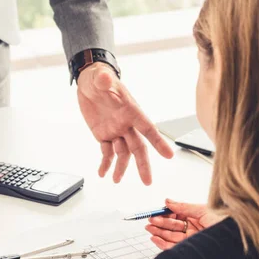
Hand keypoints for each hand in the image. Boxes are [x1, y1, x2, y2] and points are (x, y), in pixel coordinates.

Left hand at [77, 63, 173, 184]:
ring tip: (115, 180)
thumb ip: (103, 79)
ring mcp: (116, 131)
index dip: (158, 142)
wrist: (90, 82)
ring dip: (121, 167)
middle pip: (138, 147)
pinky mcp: (104, 135)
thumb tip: (104, 77)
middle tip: (147, 181)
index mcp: (131, 111)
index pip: (148, 128)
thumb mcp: (100, 77)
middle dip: (143, 164)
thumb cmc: (99, 78)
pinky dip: (105, 163)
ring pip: (123, 153)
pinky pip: (107, 152)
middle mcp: (126, 124)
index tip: (169, 155)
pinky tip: (102, 173)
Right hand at [145, 199, 224, 249]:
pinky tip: (156, 238)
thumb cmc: (227, 223)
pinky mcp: (191, 250)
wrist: (238, 239)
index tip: (156, 213)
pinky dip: (163, 243)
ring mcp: (193, 240)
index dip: (166, 214)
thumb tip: (167, 201)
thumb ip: (184, 206)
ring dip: (159, 233)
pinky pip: (174, 248)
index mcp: (198, 217)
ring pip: (171, 237)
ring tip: (150, 229)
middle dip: (160, 223)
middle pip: (173, 226)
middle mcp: (195, 229)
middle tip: (150, 221)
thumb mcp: (204, 210)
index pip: (177, 215)